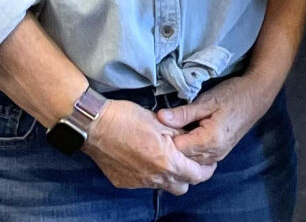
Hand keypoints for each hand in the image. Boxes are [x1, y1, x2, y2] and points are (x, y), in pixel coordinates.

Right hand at [84, 98, 214, 194]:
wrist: (96, 127)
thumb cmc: (128, 118)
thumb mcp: (160, 121)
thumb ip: (179, 135)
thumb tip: (191, 140)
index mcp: (167, 162)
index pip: (197, 175)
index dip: (207, 169)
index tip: (209, 160)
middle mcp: (154, 178)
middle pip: (182, 187)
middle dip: (189, 176)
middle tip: (188, 159)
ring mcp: (138, 183)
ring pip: (162, 186)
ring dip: (168, 175)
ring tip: (166, 156)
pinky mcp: (124, 183)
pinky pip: (144, 183)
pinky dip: (149, 174)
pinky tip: (144, 157)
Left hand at [157, 73, 273, 166]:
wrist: (256, 96)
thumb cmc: (232, 95)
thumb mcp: (207, 101)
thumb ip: (183, 113)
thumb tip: (159, 117)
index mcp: (209, 141)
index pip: (178, 150)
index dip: (166, 139)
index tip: (158, 127)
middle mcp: (213, 155)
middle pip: (183, 160)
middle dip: (171, 146)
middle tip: (163, 129)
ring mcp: (217, 157)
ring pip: (190, 162)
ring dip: (180, 150)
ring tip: (173, 132)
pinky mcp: (219, 154)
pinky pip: (198, 160)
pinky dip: (189, 151)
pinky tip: (185, 137)